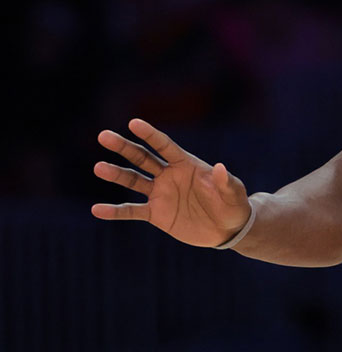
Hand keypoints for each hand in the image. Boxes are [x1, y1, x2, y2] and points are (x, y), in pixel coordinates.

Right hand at [91, 118, 251, 247]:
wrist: (226, 228)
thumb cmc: (233, 205)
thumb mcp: (233, 193)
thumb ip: (226, 182)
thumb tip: (220, 167)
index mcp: (186, 164)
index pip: (165, 146)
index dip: (150, 134)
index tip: (134, 123)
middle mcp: (169, 175)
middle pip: (142, 158)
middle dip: (124, 147)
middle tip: (103, 136)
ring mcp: (160, 194)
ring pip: (133, 181)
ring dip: (116, 174)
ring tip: (99, 167)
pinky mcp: (156, 214)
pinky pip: (132, 211)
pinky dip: (115, 211)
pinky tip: (97, 210)